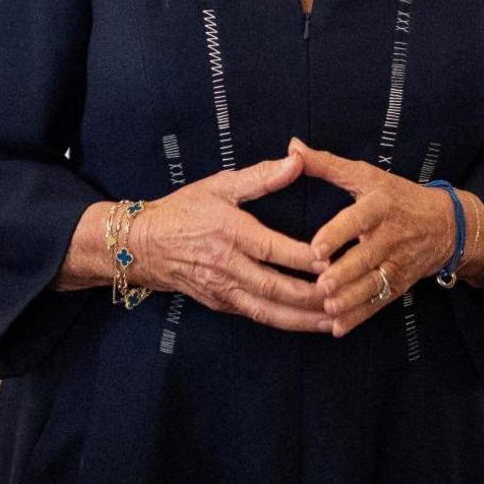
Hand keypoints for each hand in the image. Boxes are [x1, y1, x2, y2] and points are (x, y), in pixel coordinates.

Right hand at [126, 153, 328, 331]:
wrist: (141, 246)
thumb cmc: (183, 210)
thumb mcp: (219, 185)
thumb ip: (261, 176)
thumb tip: (296, 160)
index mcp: (229, 233)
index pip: (272, 250)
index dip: (303, 258)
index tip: (332, 260)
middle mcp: (226, 266)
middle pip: (273, 288)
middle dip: (310, 296)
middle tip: (343, 296)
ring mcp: (223, 290)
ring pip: (267, 311)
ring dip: (302, 319)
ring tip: (334, 321)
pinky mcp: (221, 304)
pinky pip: (257, 316)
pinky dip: (284, 322)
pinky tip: (309, 323)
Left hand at [292, 139, 459, 336]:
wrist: (446, 224)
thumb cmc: (397, 196)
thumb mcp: (366, 175)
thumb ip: (327, 164)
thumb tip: (292, 146)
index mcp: (380, 205)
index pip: (358, 219)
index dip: (338, 233)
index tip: (317, 248)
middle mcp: (390, 235)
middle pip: (366, 257)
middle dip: (344, 274)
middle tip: (320, 286)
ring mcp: (397, 262)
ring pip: (373, 283)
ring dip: (350, 299)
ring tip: (327, 307)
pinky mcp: (400, 283)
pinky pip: (379, 302)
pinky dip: (360, 316)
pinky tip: (338, 327)